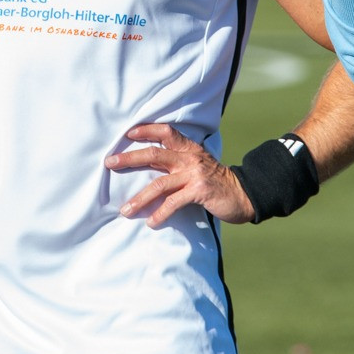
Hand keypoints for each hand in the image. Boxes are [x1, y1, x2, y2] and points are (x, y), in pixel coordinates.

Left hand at [107, 123, 254, 227]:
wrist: (244, 194)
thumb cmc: (216, 181)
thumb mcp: (199, 164)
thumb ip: (179, 162)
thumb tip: (151, 165)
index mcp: (189, 149)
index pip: (166, 132)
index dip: (146, 130)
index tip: (127, 134)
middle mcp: (190, 158)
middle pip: (154, 154)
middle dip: (129, 159)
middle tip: (110, 163)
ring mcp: (194, 174)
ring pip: (159, 184)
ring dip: (139, 198)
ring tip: (125, 210)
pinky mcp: (199, 191)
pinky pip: (173, 203)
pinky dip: (160, 214)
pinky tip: (151, 222)